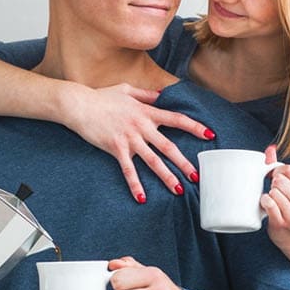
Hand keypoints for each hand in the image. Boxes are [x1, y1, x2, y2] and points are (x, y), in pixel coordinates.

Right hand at [67, 84, 213, 202]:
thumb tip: (162, 95)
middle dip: (184, 163)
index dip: (195, 127)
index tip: (210, 135)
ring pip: (153, 161)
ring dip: (166, 176)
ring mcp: (130, 139)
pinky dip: (135, 185)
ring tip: (178, 190)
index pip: (177, 119)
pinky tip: (142, 198)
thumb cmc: (102, 97)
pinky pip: (128, 170)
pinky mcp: (116, 149)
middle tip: (197, 176)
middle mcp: (142, 127)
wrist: (79, 104)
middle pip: (169, 147)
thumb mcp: (127, 90)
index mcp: (147, 112)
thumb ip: (147, 95)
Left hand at [259, 145, 289, 251]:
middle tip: (274, 191)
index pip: (289, 170)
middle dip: (273, 184)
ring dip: (269, 195)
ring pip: (274, 192)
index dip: (278, 171)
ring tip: (272, 201)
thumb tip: (270, 149)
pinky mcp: (282, 224)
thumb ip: (281, 169)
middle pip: (280, 181)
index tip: (276, 179)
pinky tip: (267, 205)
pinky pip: (269, 204)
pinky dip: (265, 202)